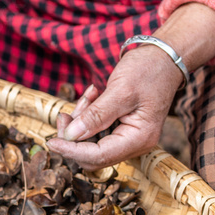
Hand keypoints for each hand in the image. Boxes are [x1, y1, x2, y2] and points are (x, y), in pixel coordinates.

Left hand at [47, 47, 183, 169]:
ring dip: (81, 122)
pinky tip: (93, 96)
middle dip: (74, 137)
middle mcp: (135, 144)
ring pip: (91, 143)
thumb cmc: (148, 70)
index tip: (51, 141)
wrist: (164, 58)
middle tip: (65, 114)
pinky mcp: (121, 129)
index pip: (98, 156)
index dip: (72, 151)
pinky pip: (96, 132)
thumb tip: (70, 136)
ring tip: (88, 96)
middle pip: (92, 155)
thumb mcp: (120, 90)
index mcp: (139, 138)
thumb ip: (96, 115)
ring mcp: (128, 138)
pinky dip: (88, 116)